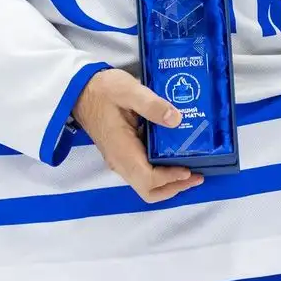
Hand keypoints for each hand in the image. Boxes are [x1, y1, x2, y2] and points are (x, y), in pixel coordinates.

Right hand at [72, 69, 202, 203]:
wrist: (82, 90)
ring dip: (170, 183)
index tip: (189, 169)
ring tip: (193, 171)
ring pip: (146, 184)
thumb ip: (152, 104)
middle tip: (197, 176)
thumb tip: (176, 119)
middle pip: (148, 190)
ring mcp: (120, 160)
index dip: (170, 178)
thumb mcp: (129, 90)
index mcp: (121, 150)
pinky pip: (144, 173)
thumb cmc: (104, 90)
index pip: (147, 179)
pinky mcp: (124, 155)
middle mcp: (120, 162)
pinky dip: (162, 174)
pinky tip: (177, 159)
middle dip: (174, 187)